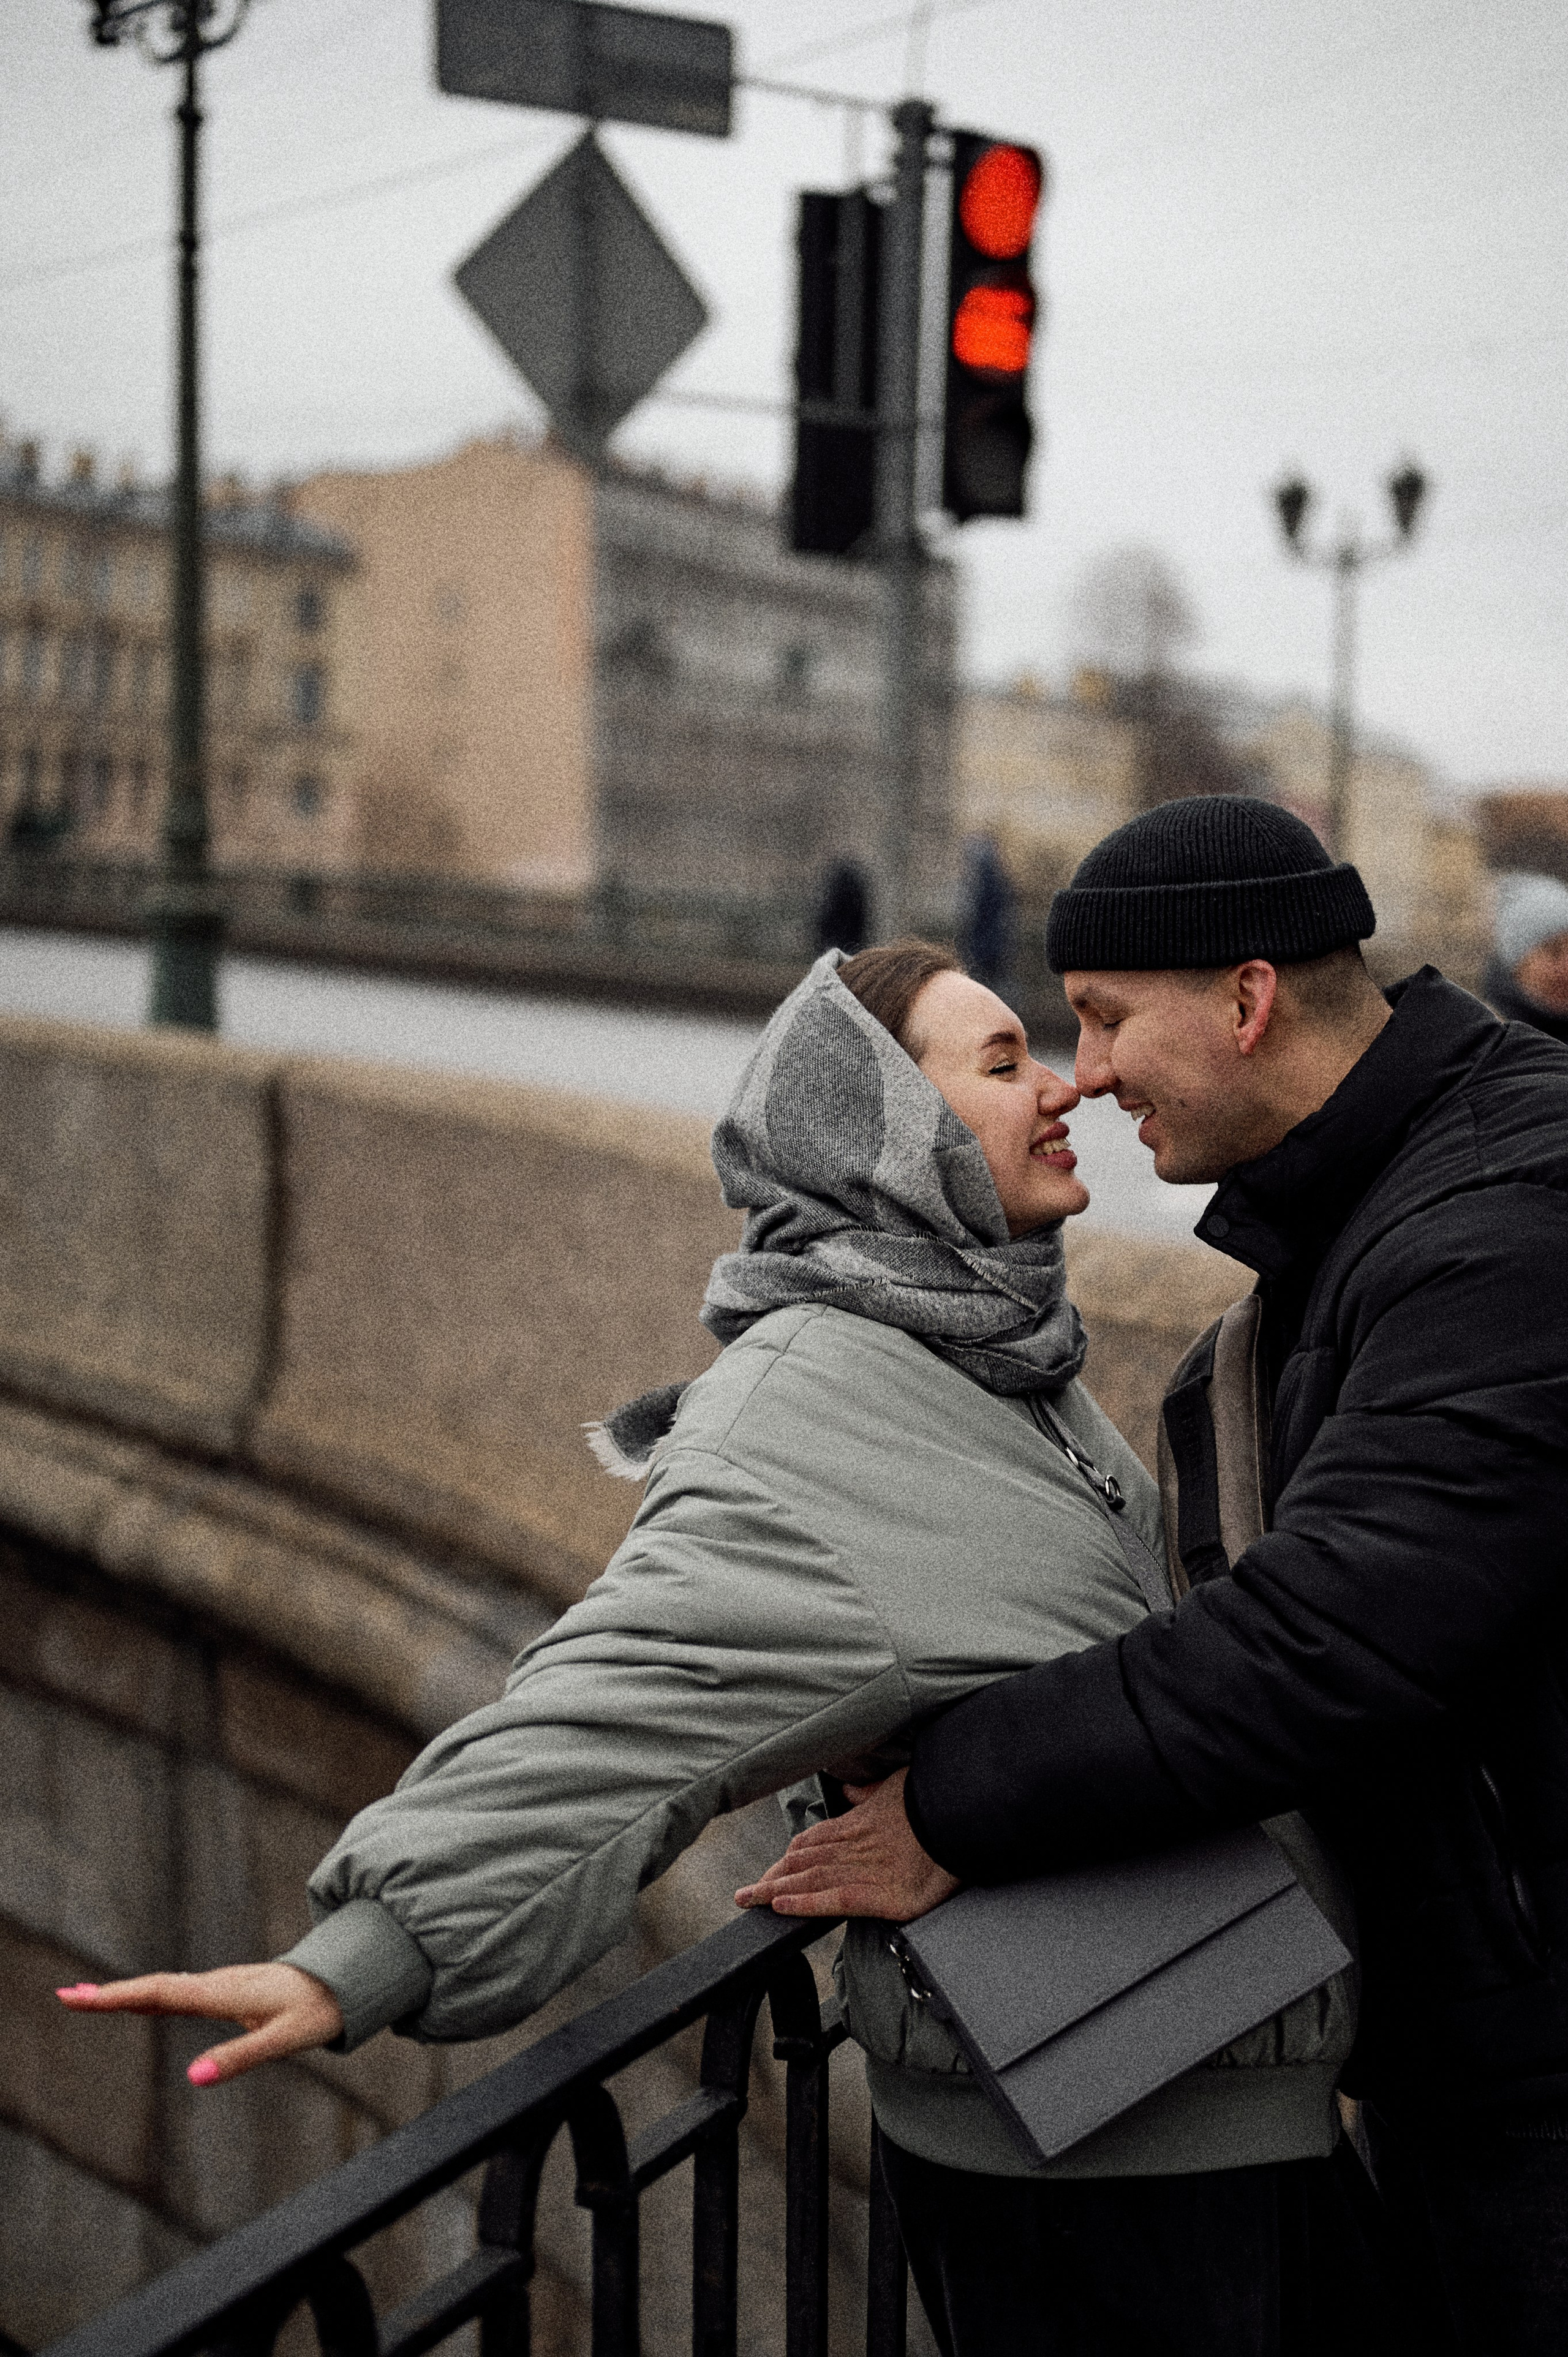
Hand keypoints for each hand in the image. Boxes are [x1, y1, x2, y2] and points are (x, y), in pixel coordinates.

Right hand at [56, 1963, 343, 2085]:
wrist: (343, 1982)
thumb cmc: (315, 2010)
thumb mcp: (282, 2040)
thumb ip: (239, 2058)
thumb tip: (193, 2077)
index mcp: (222, 1993)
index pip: (159, 1994)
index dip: (118, 1997)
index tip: (80, 1997)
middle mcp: (215, 1985)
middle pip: (153, 1988)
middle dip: (110, 1995)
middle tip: (66, 1997)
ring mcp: (219, 1986)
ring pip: (164, 1988)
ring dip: (126, 1993)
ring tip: (87, 1999)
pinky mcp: (226, 1992)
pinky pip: (179, 1992)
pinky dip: (150, 1996)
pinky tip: (138, 2003)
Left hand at [735, 1769, 959, 1921]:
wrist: (961, 1814)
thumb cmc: (932, 1800)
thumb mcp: (897, 1786)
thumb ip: (870, 1793)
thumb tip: (851, 1792)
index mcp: (858, 1823)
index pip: (812, 1841)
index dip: (787, 1856)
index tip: (772, 1866)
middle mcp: (854, 1846)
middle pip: (803, 1863)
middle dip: (772, 1876)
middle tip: (745, 1893)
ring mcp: (865, 1870)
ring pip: (809, 1881)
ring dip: (775, 1891)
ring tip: (749, 1900)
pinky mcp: (880, 1895)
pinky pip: (834, 1899)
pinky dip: (805, 1904)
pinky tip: (782, 1907)